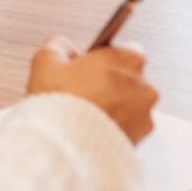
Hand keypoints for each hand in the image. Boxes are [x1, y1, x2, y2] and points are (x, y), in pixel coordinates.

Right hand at [27, 35, 157, 143]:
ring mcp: (145, 112)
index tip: (86, 68)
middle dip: (109, 83)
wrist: (67, 144)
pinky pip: (130, 127)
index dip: (101, 59)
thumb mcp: (45, 61)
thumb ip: (57, 46)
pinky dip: (116, 126)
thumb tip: (61, 47)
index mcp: (126, 58)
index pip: (122, 49)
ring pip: (131, 104)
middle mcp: (143, 83)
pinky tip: (93, 128)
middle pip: (128, 78)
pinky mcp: (142, 137)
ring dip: (115, 106)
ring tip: (86, 114)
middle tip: (83, 92)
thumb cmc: (61, 102)